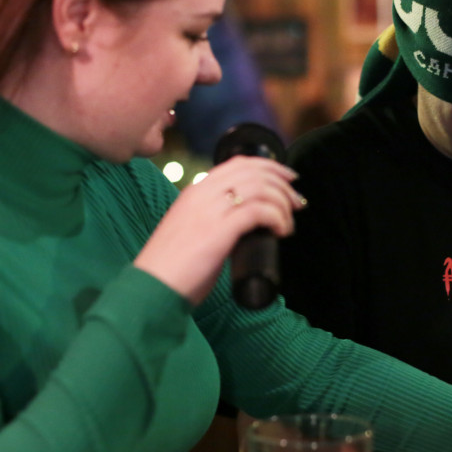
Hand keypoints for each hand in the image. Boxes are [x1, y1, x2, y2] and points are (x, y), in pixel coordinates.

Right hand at [135, 156, 304, 304]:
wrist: (153, 288)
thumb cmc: (173, 269)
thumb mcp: (191, 232)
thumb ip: (212, 221)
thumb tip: (243, 226)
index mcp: (194, 191)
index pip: (238, 164)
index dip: (268, 167)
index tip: (286, 179)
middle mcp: (202, 194)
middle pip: (253, 171)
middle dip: (282, 182)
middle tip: (298, 200)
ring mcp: (210, 210)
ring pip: (260, 188)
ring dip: (283, 202)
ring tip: (290, 221)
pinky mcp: (219, 230)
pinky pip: (259, 211)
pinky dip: (277, 218)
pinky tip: (282, 231)